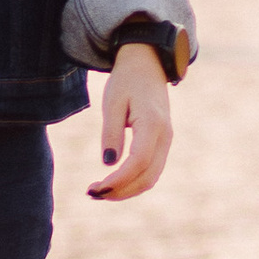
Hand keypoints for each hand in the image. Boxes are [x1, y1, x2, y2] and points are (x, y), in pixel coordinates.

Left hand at [88, 41, 173, 201]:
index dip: (118, 180)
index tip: (96, 188)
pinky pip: (151, 170)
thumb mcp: (113, 101)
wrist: (147, 64)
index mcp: (152, 123)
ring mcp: (166, 140)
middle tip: (92, 194)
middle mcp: (165, 135)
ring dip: (127, 190)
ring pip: (151, 178)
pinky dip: (133, 181)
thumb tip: (108, 164)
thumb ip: (111, 132)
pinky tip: (113, 182)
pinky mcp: (162, 143)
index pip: (138, 162)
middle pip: (147, 177)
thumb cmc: (126, 80)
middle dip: (120, 191)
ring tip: (100, 191)